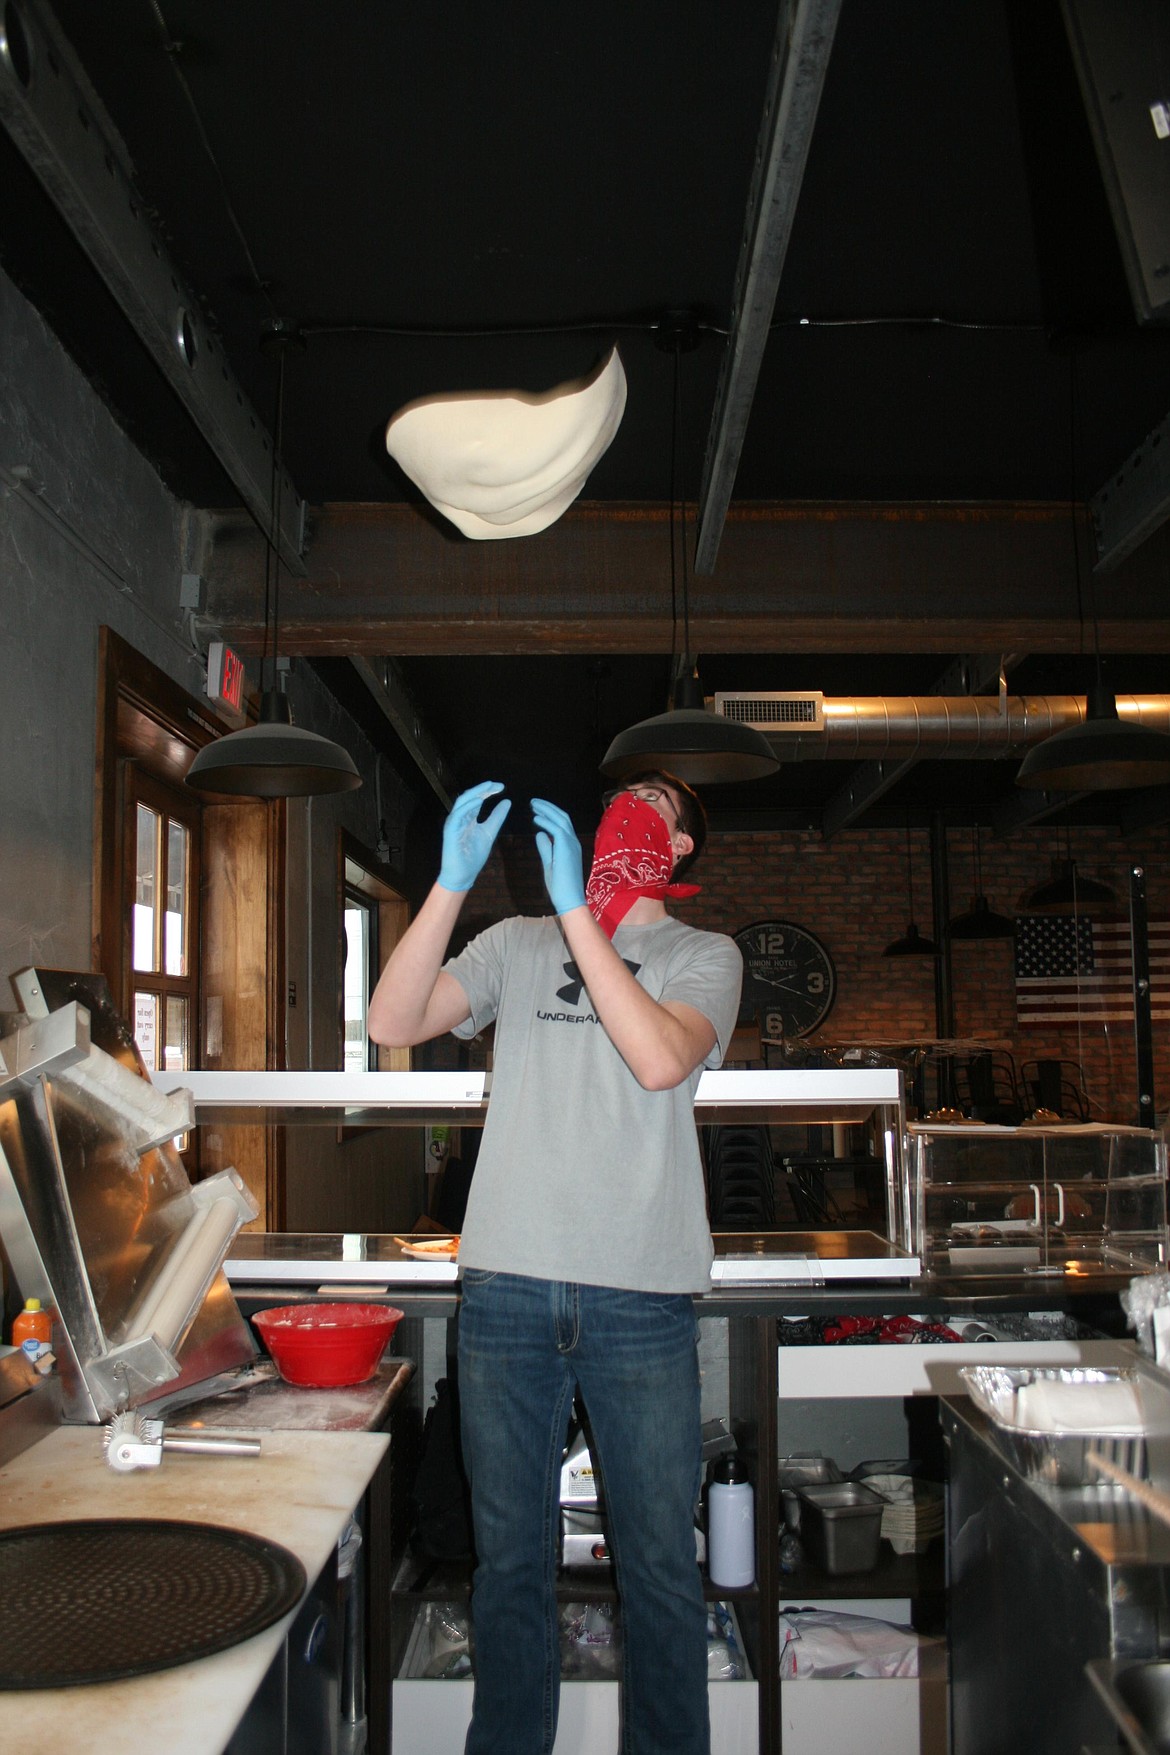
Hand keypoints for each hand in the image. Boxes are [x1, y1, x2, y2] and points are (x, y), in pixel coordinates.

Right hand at [438, 782, 510, 892]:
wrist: (463, 875)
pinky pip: (457, 815)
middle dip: (483, 789)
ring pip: (462, 802)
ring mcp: (454, 824)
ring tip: (488, 787)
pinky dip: (467, 806)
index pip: (477, 799)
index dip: (488, 791)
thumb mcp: (490, 833)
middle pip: (469, 797)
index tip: (502, 787)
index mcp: (468, 818)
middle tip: (497, 784)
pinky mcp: (450, 832)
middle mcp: (460, 817)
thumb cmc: (473, 856)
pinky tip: (478, 801)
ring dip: (475, 793)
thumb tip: (507, 801)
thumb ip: (497, 818)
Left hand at [531, 797, 585, 914]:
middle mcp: (573, 841)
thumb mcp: (549, 863)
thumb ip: (546, 847)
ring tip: (533, 805)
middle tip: (533, 802)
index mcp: (570, 845)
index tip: (537, 810)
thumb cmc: (560, 885)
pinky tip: (535, 818)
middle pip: (562, 817)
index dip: (550, 814)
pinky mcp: (567, 849)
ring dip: (546, 810)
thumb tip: (539, 834)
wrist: (569, 898)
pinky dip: (546, 822)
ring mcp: (572, 844)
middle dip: (548, 807)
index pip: (562, 823)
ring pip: (561, 820)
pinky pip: (557, 830)